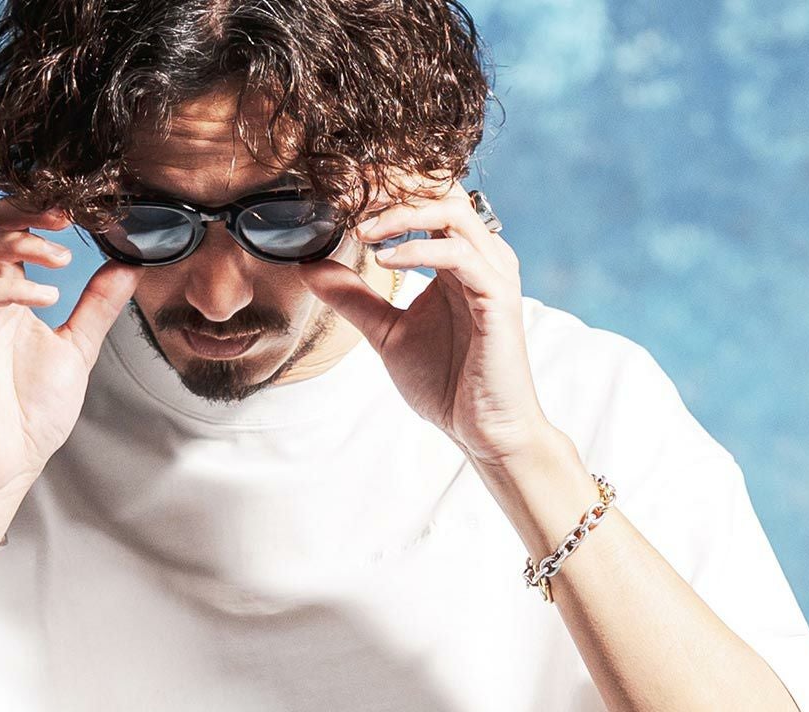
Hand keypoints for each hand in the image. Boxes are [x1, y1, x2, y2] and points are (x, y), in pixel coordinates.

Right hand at [0, 197, 141, 509]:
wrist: (5, 465)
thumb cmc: (32, 413)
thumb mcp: (76, 351)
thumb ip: (96, 307)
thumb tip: (128, 264)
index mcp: (3, 292)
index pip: (5, 226)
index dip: (35, 210)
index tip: (77, 212)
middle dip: (21, 210)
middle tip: (65, 217)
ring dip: (18, 244)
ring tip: (63, 261)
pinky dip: (7, 290)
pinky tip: (47, 301)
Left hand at [295, 177, 548, 464]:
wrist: (483, 429)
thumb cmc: (446, 383)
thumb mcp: (386, 332)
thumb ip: (354, 297)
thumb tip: (310, 266)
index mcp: (456, 256)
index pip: (424, 197)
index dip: (384, 187)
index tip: (339, 193)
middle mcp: (479, 253)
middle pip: (440, 188)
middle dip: (393, 184)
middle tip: (347, 192)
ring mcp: (492, 271)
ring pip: (452, 210)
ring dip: (402, 211)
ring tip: (362, 228)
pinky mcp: (498, 296)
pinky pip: (458, 254)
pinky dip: (418, 249)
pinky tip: (385, 259)